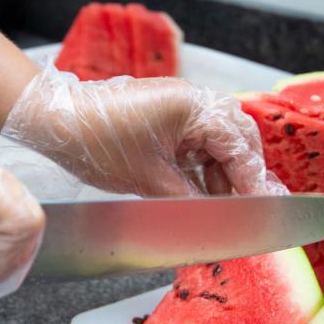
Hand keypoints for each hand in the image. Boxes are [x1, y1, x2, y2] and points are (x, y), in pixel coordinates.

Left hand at [1, 62, 286, 196]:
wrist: (58, 122)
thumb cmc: (98, 142)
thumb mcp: (150, 181)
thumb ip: (192, 200)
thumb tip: (220, 222)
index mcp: (194, 107)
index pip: (239, 148)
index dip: (253, 183)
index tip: (265, 210)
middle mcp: (194, 101)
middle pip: (238, 139)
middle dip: (244, 175)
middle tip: (250, 209)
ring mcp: (181, 107)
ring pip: (219, 143)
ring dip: (224, 175)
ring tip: (224, 208)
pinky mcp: (168, 118)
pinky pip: (198, 144)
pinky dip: (204, 169)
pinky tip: (204, 194)